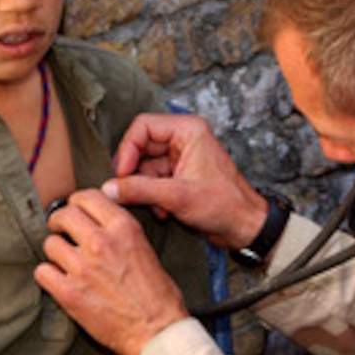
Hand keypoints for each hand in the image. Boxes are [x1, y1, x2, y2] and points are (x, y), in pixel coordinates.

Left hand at [34, 188, 188, 354]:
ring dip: (55, 252)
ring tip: (64, 261)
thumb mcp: (145, 248)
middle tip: (60, 230)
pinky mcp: (69, 292)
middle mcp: (101, 242)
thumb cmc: (158, 296)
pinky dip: (48, 276)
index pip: (87, 197)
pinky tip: (58, 281)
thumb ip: (119, 231)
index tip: (75, 211)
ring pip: (50, 244)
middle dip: (59, 221)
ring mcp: (82, 267)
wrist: (157, 331)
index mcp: (123, 228)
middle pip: (64, 215)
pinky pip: (42, 272)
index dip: (76, 203)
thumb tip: (97, 222)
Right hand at [106, 113, 266, 250]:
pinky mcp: (178, 174)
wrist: (245, 227)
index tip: (121, 175)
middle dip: (133, 173)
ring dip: (143, 188)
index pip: (142, 126)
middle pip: (140, 146)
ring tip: (155, 206)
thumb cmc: (224, 205)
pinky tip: (163, 211)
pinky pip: (151, 179)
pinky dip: (151, 195)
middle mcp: (183, 138)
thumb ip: (139, 190)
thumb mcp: (177, 197)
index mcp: (188, 130)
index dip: (127, 150)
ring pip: (143, 166)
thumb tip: (108, 189)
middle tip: (127, 192)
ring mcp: (180, 156)